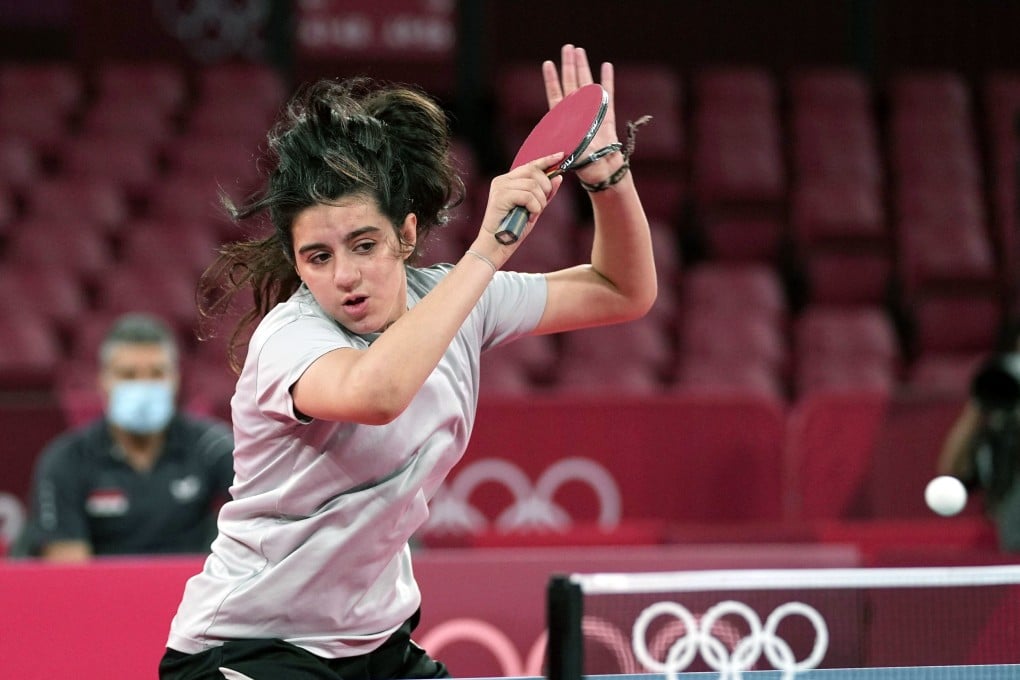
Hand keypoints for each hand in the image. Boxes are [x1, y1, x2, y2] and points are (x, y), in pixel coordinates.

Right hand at [478, 152, 563, 247]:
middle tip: (541, 205)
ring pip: (532, 185)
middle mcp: (503, 180)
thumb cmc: (514, 229)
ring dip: (539, 202)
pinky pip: (527, 195)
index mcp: (509, 181)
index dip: (546, 160)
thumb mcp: (534, 209)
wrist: (496, 246)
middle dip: (545, 187)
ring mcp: (500, 187)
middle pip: (533, 171)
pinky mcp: (500, 196)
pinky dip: (534, 208)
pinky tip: (528, 217)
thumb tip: (558, 176)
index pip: (530, 165)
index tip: (560, 156)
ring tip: (533, 215)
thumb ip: (544, 194)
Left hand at [542, 44, 622, 183]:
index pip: (555, 95)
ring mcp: (593, 113)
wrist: (602, 173)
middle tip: (567, 48)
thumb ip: (556, 140)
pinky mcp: (608, 116)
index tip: (547, 64)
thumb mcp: (563, 151)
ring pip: (587, 84)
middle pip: (572, 84)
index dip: (551, 80)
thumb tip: (541, 136)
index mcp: (564, 120)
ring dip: (584, 68)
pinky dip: (607, 80)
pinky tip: (606, 66)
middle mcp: (578, 113)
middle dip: (569, 65)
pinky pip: (608, 95)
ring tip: (580, 51)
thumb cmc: (581, 165)